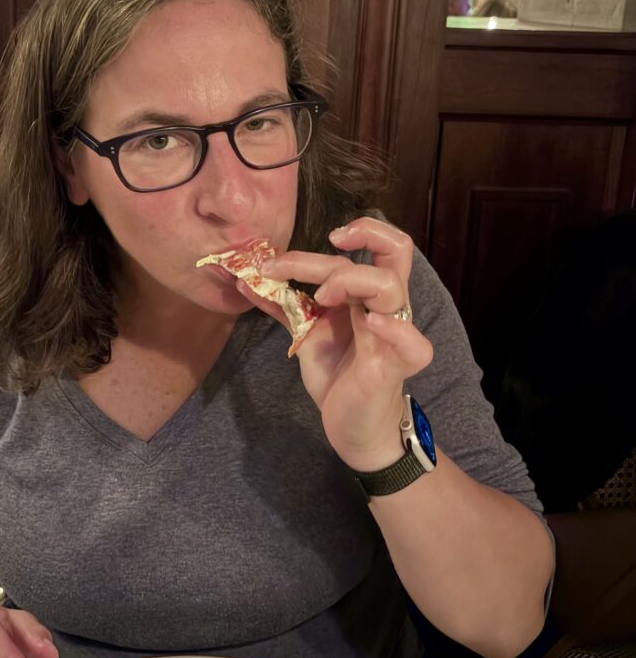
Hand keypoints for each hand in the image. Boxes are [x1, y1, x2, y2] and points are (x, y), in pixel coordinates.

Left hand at [247, 216, 432, 469]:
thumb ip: (284, 307)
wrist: (351, 425)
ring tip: (321, 297)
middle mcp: (385, 307)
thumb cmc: (337, 375)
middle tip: (331, 242)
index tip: (325, 238)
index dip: (354, 232)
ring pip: (391, 287)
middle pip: (397, 252)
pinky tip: (368, 323)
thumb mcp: (306, 335)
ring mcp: (392, 334)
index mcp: (366, 296)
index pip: (369, 249)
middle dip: (367, 234)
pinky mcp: (393, 366)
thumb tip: (245, 281)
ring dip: (351, 280)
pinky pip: (412, 343)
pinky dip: (392, 328)